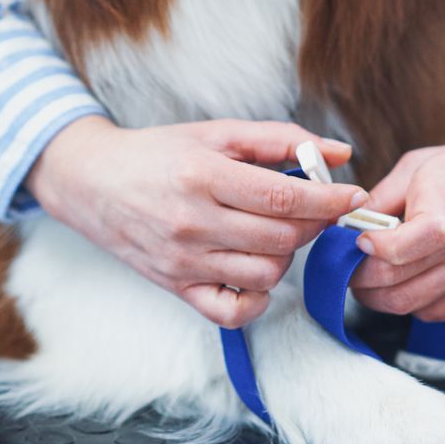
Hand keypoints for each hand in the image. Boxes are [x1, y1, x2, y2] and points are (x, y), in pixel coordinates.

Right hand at [25, 115, 368, 326]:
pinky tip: (257, 269)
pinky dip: (258, 297)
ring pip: (266, 274)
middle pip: (281, 238)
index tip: (352, 196)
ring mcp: (184, 261)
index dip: (328, 199)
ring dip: (288, 255)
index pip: (283, 198)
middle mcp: (192, 222)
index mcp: (203, 175)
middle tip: (316, 209)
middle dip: (314, 224)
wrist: (93, 183)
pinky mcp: (177, 287)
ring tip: (279, 231)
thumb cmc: (158, 153)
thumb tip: (339, 151)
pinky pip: (233, 311)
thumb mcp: (216, 132)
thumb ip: (278, 139)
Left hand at [349, 132, 444, 321]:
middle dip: (357, 275)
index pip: (418, 237)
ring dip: (376, 294)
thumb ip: (386, 195)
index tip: (360, 238)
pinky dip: (408, 302)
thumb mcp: (430, 161)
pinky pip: (431, 313)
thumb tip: (347, 224)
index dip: (378, 245)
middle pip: (396, 281)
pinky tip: (406, 279)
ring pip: (406, 305)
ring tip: (370, 270)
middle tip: (347, 260)